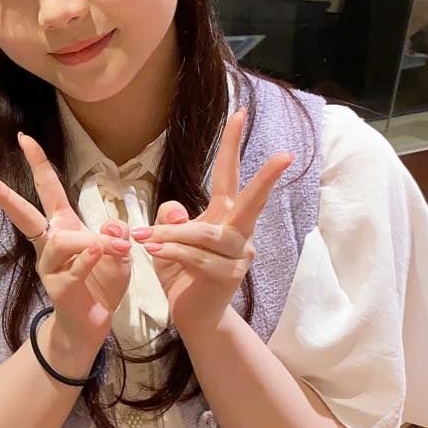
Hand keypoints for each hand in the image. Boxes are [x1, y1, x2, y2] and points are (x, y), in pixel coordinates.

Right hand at [0, 133, 132, 366]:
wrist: (93, 323)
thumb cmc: (102, 282)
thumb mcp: (118, 253)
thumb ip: (116, 235)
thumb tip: (115, 226)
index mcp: (63, 226)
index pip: (48, 189)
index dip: (38, 163)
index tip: (23, 138)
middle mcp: (50, 243)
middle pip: (24, 214)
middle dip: (4, 196)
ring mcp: (50, 266)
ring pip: (62, 242)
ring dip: (89, 241)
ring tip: (114, 248)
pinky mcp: (59, 287)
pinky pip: (73, 268)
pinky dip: (86, 259)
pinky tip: (98, 252)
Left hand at [133, 109, 291, 333]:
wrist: (193, 315)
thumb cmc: (182, 274)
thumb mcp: (170, 240)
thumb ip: (172, 219)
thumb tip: (174, 207)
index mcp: (225, 217)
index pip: (230, 176)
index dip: (232, 145)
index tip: (239, 113)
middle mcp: (238, 233)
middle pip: (252, 202)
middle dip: (267, 178)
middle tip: (284, 155)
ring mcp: (238, 257)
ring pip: (207, 235)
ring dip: (173, 235)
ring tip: (143, 236)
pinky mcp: (228, 277)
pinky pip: (198, 259)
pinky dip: (173, 253)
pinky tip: (153, 250)